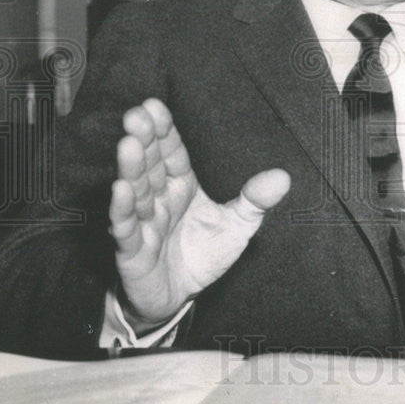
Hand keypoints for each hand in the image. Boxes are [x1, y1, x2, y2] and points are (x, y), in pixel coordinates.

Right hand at [108, 98, 289, 331]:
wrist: (180, 297)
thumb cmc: (204, 254)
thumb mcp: (238, 225)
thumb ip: (256, 200)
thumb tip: (284, 177)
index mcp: (182, 185)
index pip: (171, 152)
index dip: (163, 131)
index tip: (154, 106)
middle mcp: (159, 198)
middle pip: (150, 165)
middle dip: (143, 140)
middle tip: (135, 116)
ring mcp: (143, 223)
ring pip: (136, 191)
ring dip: (131, 168)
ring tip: (128, 144)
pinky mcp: (132, 251)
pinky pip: (126, 227)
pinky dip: (122, 208)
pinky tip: (120, 189)